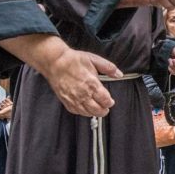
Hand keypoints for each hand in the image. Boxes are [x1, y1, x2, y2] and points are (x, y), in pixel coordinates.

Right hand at [0, 34, 117, 116]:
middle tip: (106, 107)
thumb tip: (119, 74)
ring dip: (94, 112)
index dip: (110, 102)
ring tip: (97, 109)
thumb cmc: (73, 60)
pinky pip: (77, 112)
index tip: (110, 101)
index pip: (105, 100)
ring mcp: (74, 99)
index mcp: (92, 84)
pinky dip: (83, 112)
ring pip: (88, 113)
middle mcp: (83, 94)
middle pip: (98, 110)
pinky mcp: (66, 101)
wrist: (55, 62)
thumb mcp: (94, 59)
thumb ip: (109, 68)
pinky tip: (85, 108)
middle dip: (104, 110)